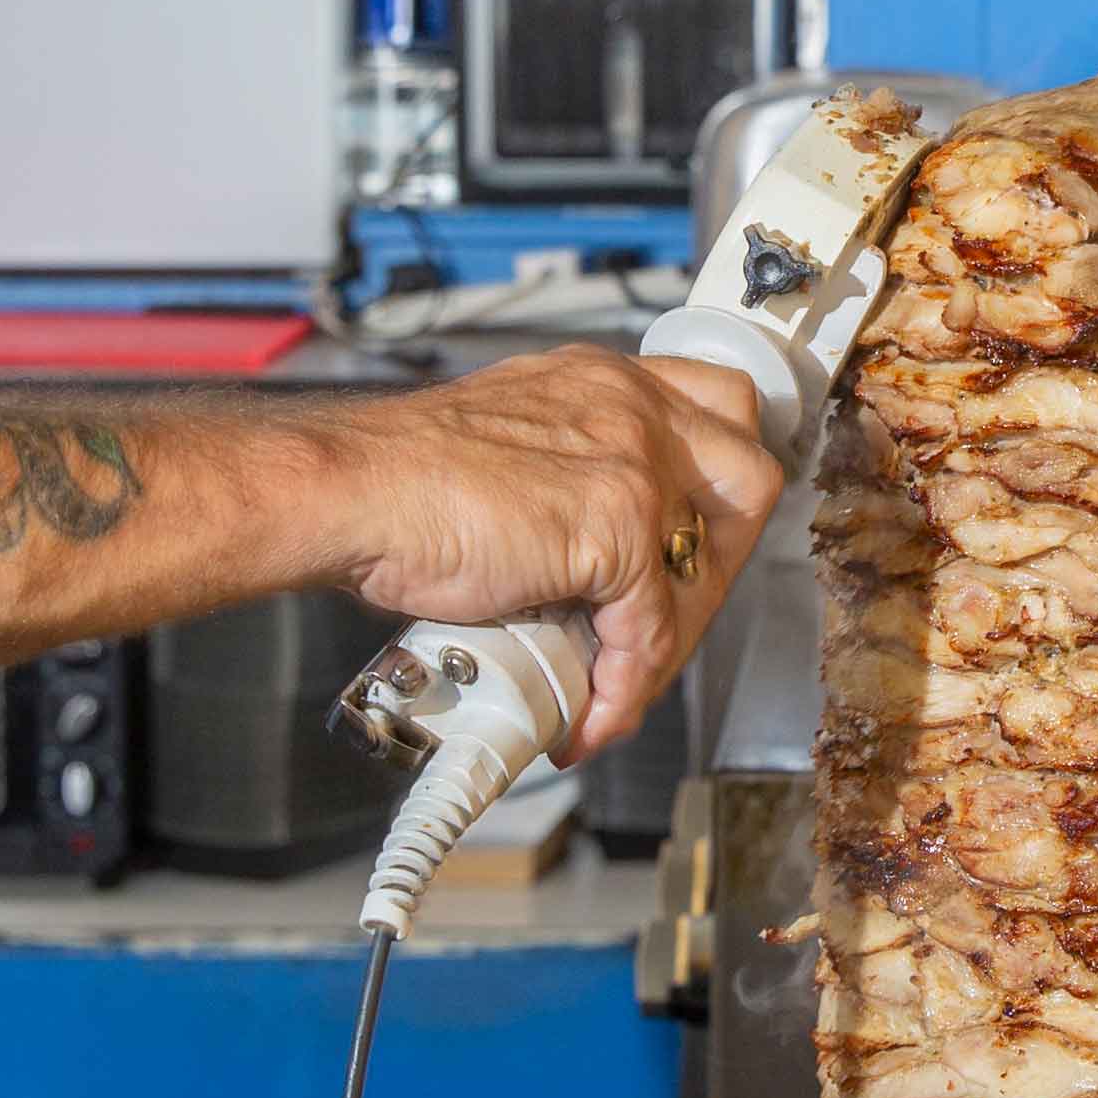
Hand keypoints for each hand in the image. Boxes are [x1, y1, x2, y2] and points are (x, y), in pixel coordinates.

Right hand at [312, 346, 785, 757]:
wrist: (351, 490)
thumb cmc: (396, 479)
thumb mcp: (508, 448)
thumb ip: (561, 475)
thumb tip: (582, 559)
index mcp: (604, 380)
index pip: (715, 410)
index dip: (714, 485)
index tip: (690, 543)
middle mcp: (633, 407)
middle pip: (747, 479)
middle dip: (719, 563)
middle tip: (667, 621)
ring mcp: (635, 464)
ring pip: (706, 568)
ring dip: (673, 642)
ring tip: (618, 686)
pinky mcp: (619, 528)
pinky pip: (651, 633)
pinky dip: (623, 691)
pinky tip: (586, 717)